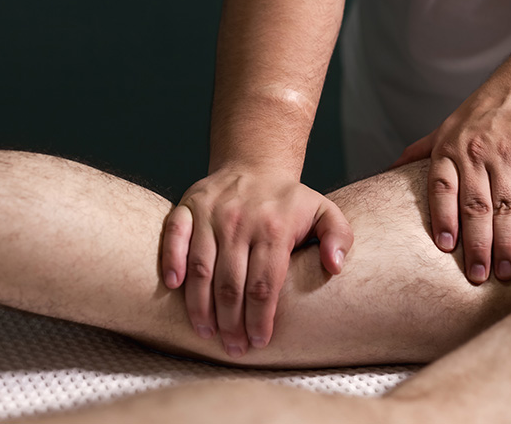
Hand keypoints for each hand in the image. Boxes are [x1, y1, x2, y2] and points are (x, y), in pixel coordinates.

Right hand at [160, 169, 352, 357]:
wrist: (255, 162)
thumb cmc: (288, 200)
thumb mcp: (325, 211)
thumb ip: (339, 237)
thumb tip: (336, 266)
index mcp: (274, 228)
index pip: (264, 285)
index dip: (260, 318)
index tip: (258, 341)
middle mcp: (240, 221)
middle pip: (231, 284)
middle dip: (231, 323)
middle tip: (233, 348)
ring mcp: (211, 214)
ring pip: (201, 268)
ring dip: (200, 306)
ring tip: (206, 333)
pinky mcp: (188, 206)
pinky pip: (175, 235)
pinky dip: (171, 261)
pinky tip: (174, 287)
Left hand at [393, 77, 510, 283]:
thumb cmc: (483, 111)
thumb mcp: (445, 127)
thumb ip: (419, 152)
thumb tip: (385, 172)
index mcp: (449, 149)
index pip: (442, 189)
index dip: (444, 218)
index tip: (446, 248)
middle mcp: (475, 153)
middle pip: (475, 206)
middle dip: (476, 245)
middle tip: (478, 277)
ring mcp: (507, 156)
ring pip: (504, 208)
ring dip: (505, 244)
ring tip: (505, 273)